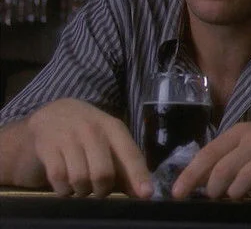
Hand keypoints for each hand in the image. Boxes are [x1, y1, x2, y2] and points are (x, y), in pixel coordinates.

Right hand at [26, 98, 151, 197]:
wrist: (51, 114)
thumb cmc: (88, 133)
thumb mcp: (109, 141)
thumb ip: (126, 167)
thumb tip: (142, 193)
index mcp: (114, 128)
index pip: (130, 154)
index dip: (138, 175)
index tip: (146, 194)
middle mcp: (92, 130)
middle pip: (103, 173)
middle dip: (103, 190)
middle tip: (99, 190)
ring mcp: (68, 137)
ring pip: (80, 179)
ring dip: (82, 191)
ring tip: (81, 185)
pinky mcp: (47, 146)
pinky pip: (59, 179)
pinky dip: (64, 189)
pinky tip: (66, 184)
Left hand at [172, 112, 250, 198]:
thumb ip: (228, 154)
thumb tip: (200, 178)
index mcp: (239, 132)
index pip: (208, 154)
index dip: (190, 175)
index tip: (177, 193)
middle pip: (223, 169)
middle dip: (212, 189)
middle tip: (212, 198)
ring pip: (244, 178)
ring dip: (235, 193)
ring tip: (236, 196)